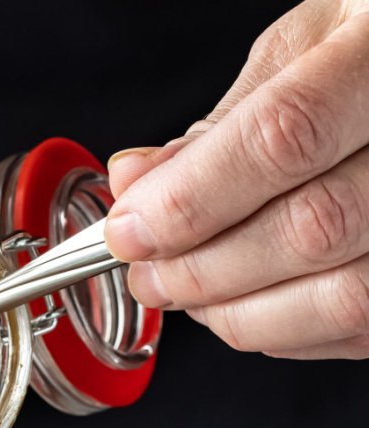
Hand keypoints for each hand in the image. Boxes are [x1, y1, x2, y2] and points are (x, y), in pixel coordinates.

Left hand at [104, 0, 368, 359]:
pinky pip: (354, 329)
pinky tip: (244, 302)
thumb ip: (224, 124)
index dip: (191, 199)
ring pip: (340, 299)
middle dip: (201, 268)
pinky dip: (280, 330)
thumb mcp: (302, 50)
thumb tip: (136, 185)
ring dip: (237, 312)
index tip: (130, 229)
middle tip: (147, 271)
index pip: (283, 140)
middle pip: (310, 230)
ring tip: (188, 291)